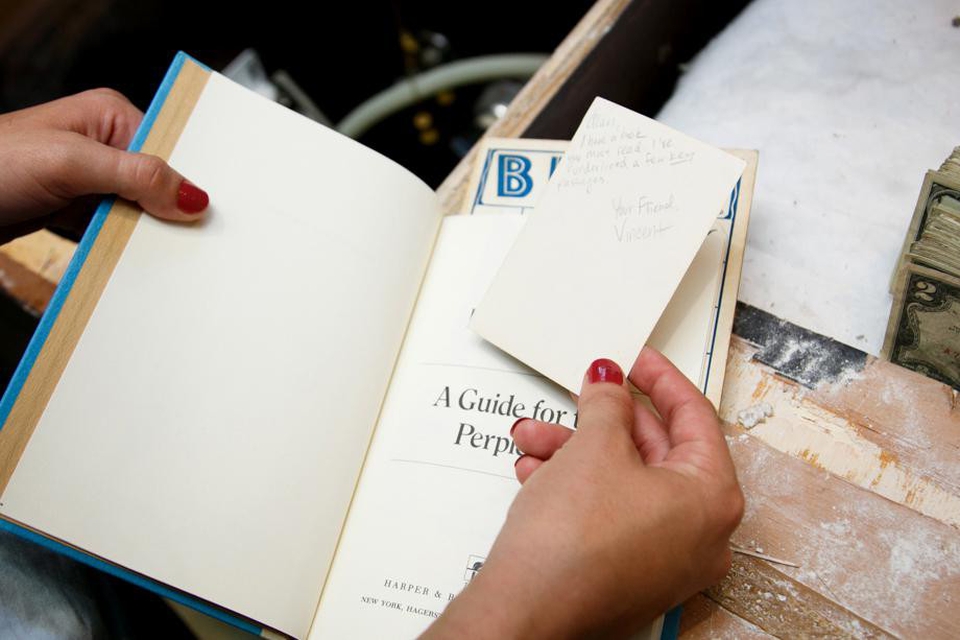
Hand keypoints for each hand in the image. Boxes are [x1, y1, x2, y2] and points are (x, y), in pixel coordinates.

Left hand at [0, 88, 208, 242]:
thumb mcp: (70, 163)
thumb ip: (136, 176)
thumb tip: (193, 196)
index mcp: (110, 116)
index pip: (170, 148)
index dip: (190, 180)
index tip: (207, 213)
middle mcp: (104, 146)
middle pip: (159, 184)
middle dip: (170, 212)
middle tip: (189, 241)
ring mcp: (91, 181)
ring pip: (140, 212)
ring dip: (147, 234)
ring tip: (160, 253)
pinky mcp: (78, 211)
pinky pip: (116, 231)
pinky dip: (124, 247)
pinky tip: (133, 258)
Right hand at [425, 348, 743, 638]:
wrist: (527, 612)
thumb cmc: (573, 547)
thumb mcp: (594, 448)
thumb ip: (608, 403)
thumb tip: (610, 384)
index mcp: (712, 499)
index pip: (696, 418)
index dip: (660, 379)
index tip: (636, 359)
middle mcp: (699, 535)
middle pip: (656, 452)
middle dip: (604, 420)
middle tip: (585, 393)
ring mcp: (664, 561)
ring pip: (623, 483)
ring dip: (577, 453)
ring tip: (535, 439)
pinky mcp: (628, 574)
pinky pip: (609, 513)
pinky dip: (577, 487)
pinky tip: (538, 473)